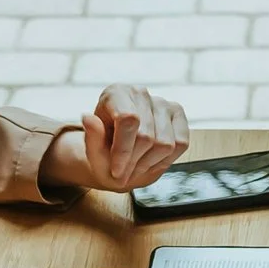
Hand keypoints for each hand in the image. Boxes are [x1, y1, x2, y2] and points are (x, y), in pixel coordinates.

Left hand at [37, 86, 190, 192]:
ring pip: (165, 143)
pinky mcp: (178, 114)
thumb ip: (91, 138)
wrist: (121, 157)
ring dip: (148, 164)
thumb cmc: (105, 152)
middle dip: (134, 163)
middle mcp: (140, 92)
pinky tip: (151, 162)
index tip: (116, 172)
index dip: (123, 151)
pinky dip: (166, 160)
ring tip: (134, 169)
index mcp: (115, 93)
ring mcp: (162, 102)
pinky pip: (181, 143)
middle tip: (123, 175)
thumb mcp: (93, 152)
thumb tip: (87, 118)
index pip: (128, 120)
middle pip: (146, 136)